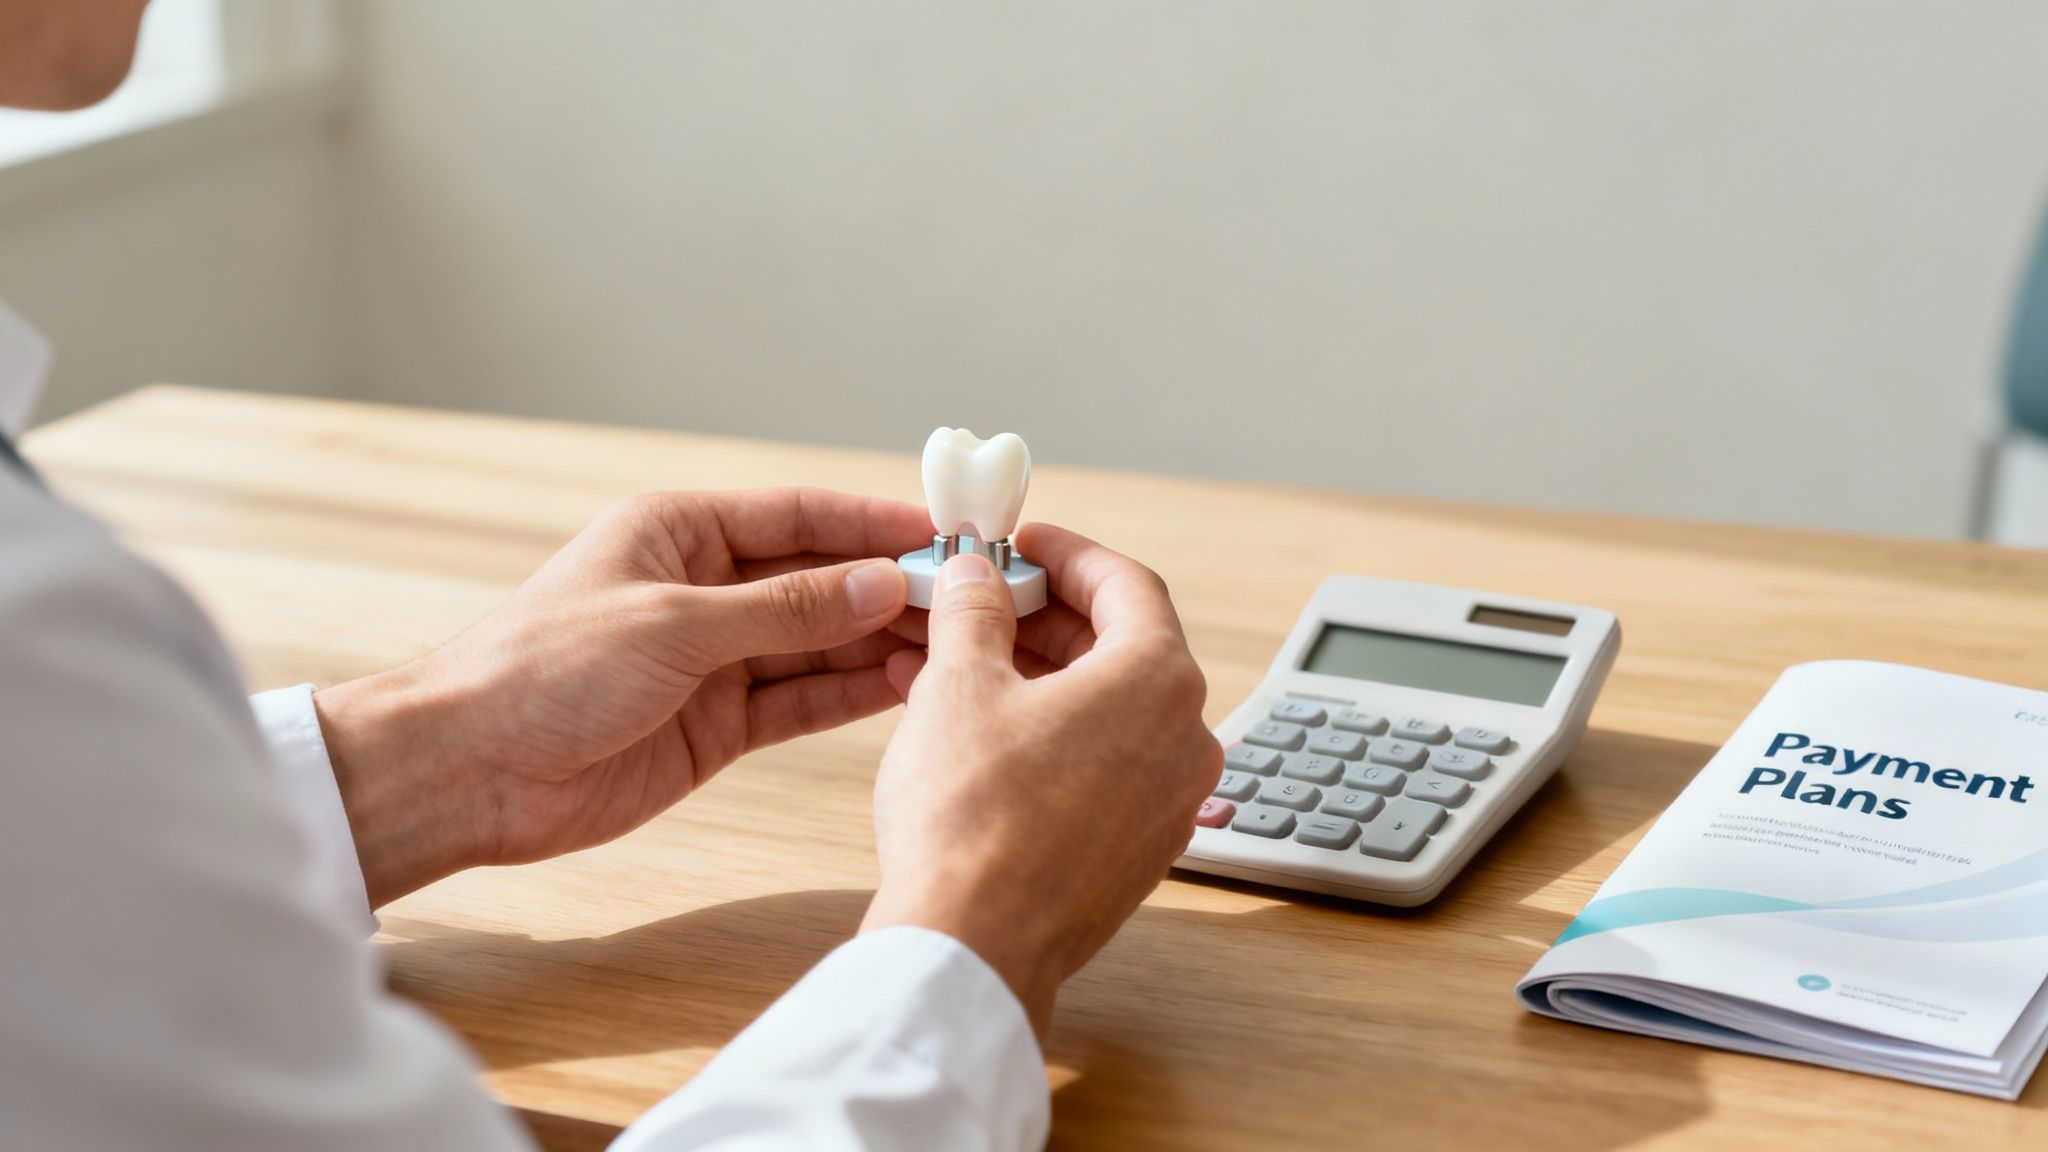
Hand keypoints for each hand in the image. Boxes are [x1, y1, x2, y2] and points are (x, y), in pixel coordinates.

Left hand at [314, 488, 931, 906]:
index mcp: (678, 532)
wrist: (471, 772)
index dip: (875, 521)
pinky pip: (800, 698)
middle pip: (819, 579)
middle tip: (976, 594)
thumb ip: (782, 609)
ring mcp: (713, 659)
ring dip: (882, 643)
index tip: (950, 528)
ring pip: (819, 642)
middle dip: (891, 586)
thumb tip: (878, 585)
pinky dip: (851, 693)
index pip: (799, 514)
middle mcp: (703, 589)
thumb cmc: (543, 671)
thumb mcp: (673, 626)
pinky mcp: (717, 724)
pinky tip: (909, 685)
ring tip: (959, 643)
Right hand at [860, 525, 1221, 1034]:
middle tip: (982, 601)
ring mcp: (1167, 805)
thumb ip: (976, 610)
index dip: (1069, 554)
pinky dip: (1048, 735)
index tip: (1024, 543)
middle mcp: (1185, 741)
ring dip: (1037, 678)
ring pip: (1107, 712)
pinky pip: (1100, 768)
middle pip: (1121, 648)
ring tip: (957, 664)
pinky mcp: (1136, 853)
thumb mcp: (960, 683)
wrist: (972, 945)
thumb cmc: (972, 816)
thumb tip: (978, 574)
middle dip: (1045, 617)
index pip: (1128, 585)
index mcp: (1160, 682)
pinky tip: (976, 731)